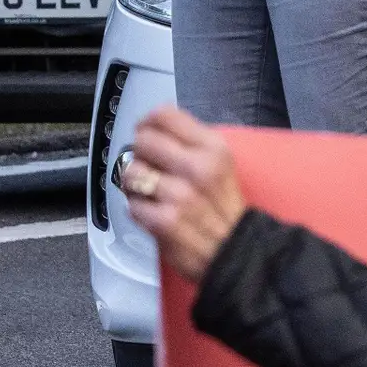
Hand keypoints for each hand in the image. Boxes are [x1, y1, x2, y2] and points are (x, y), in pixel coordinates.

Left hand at [121, 105, 247, 280]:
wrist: (235, 251)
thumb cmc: (223, 209)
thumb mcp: (219, 164)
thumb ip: (189, 144)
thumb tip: (150, 130)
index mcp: (212, 147)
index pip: (164, 115)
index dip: (146, 124)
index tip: (145, 133)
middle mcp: (198, 167)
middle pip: (143, 140)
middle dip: (139, 154)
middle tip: (148, 168)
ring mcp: (180, 195)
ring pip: (132, 172)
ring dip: (134, 184)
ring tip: (148, 193)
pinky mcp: (165, 221)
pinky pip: (132, 204)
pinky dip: (138, 210)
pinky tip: (152, 213)